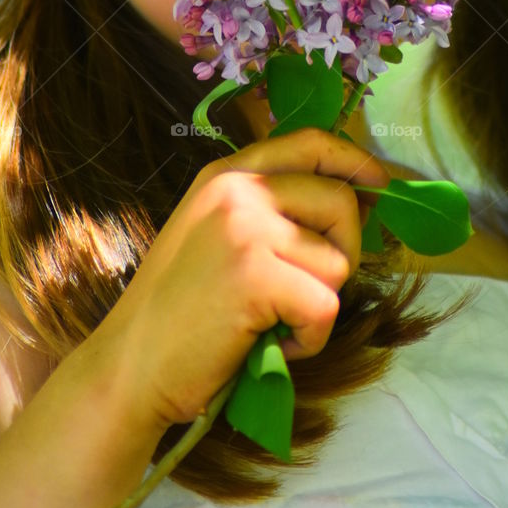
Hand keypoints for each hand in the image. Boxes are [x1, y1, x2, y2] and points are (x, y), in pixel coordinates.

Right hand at [86, 127, 390, 436]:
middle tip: (305, 290)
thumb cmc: (180, 310)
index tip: (377, 183)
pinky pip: (325, 305)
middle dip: (343, 252)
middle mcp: (238, 190)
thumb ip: (267, 207)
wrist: (130, 366)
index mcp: (228, 174)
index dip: (353, 159)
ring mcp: (245, 229)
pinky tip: (269, 343)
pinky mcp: (256, 275)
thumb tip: (351, 199)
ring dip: (317, 304)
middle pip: (340, 201)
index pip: (310, 142)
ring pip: (338, 261)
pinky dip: (309, 339)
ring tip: (271, 320)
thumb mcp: (215, 233)